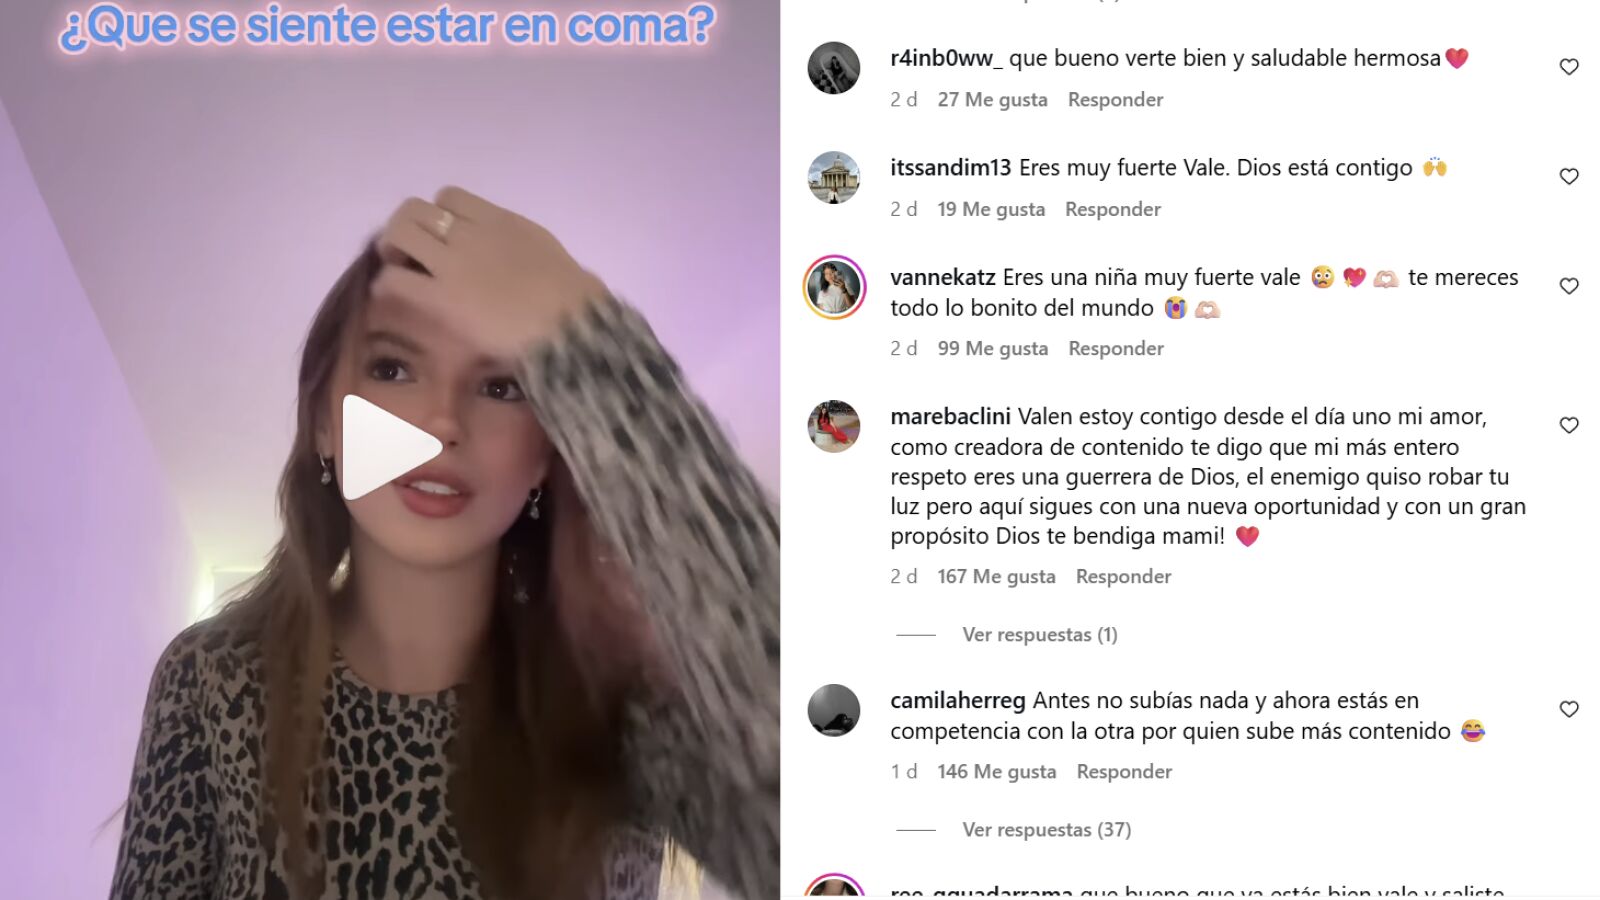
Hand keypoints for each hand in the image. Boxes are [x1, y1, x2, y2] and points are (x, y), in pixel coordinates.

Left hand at [371, 186, 607, 357]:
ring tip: (402, 270)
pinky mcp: (440, 299)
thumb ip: (519, 242)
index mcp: (499, 221)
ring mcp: (452, 265)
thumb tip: (514, 252)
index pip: (450, 197)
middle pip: (415, 209)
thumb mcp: (546, 250)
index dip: (439, 215)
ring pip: (399, 234)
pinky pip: (395, 280)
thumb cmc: (573, 297)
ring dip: (393, 249)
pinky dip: (389, 284)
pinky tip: (397, 296)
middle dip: (407, 227)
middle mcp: (470, 234)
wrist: (570, 327)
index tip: (443, 235)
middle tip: (411, 253)